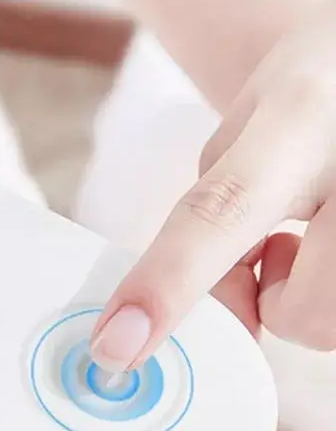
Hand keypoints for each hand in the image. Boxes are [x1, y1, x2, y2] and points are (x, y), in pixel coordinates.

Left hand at [91, 0, 335, 369]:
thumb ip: (214, 215)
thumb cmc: (318, 84)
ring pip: (332, 324)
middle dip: (275, 303)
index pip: (220, 214)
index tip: (116, 346)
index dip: (165, 287)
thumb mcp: (250, 127)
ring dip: (314, 297)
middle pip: (302, 315)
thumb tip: (217, 311)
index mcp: (301, 119)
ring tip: (321, 232)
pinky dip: (334, 289)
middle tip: (279, 248)